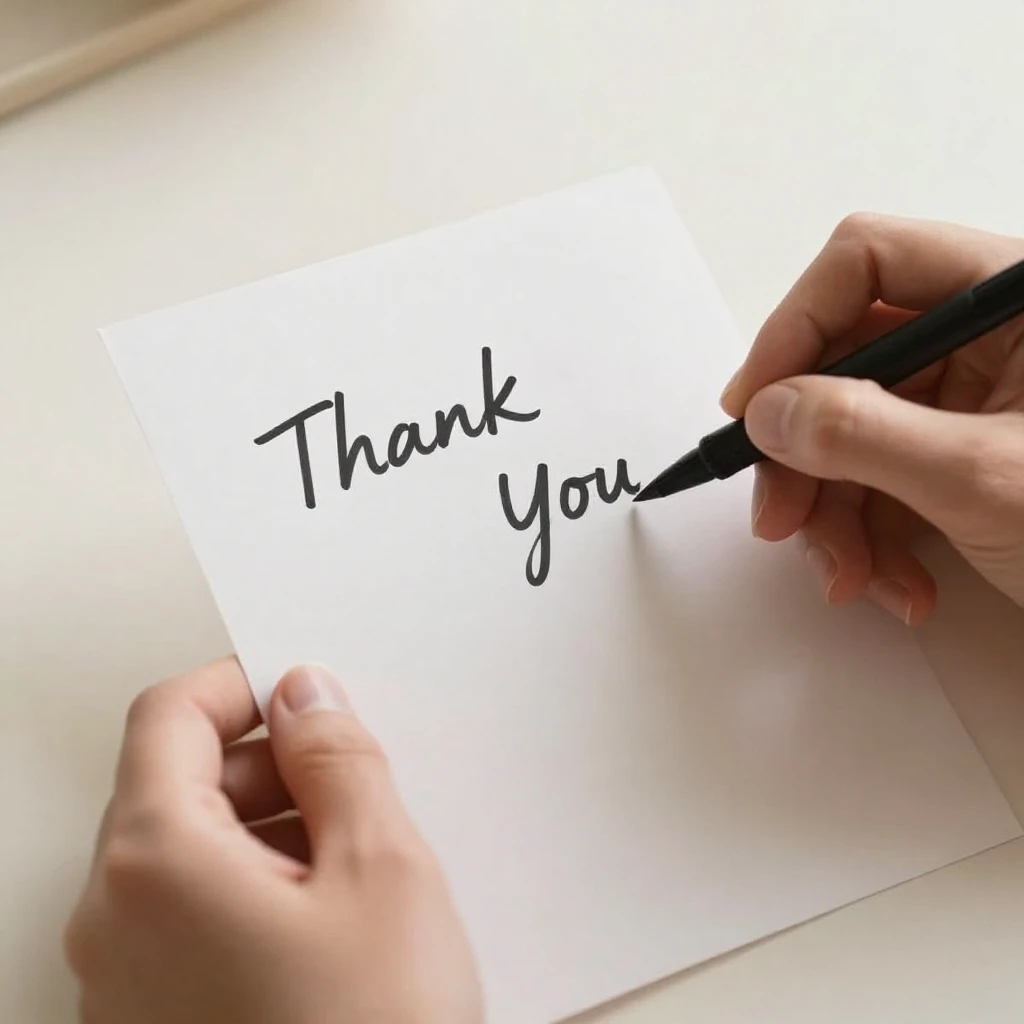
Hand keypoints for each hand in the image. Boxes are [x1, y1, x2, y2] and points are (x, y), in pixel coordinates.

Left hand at [64, 659, 482, 1023]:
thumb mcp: (380, 867)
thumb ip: (337, 757)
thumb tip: (307, 695)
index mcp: (155, 862)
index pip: (169, 715)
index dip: (240, 684)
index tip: (302, 690)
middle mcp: (114, 919)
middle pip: (174, 782)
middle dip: (264, 761)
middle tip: (350, 777)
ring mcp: (125, 979)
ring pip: (187, 850)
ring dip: (266, 825)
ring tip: (353, 858)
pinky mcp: (154, 1020)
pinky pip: (190, 914)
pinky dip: (252, 885)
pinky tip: (328, 919)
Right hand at [723, 214, 1023, 623]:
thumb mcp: (985, 479)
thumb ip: (863, 434)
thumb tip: (767, 412)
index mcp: (1016, 297)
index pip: (868, 263)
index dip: (794, 329)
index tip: (754, 409)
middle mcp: (990, 337)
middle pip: (847, 362)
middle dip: (805, 451)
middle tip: (778, 516)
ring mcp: (975, 400)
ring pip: (851, 430)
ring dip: (834, 512)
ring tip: (851, 577)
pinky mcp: (962, 455)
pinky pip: (881, 478)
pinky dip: (872, 537)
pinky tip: (897, 585)